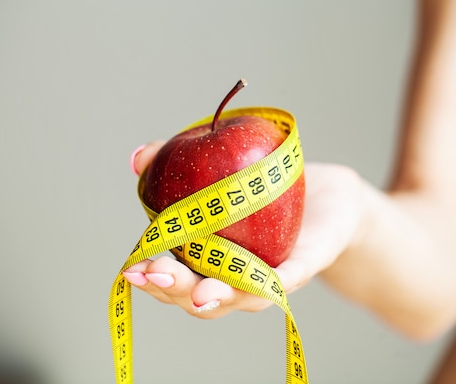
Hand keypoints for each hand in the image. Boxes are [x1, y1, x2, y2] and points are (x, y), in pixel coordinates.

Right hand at [124, 142, 365, 318]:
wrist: (325, 198)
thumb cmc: (265, 190)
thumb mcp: (218, 168)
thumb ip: (176, 162)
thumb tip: (138, 158)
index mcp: (211, 262)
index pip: (176, 281)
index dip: (151, 280)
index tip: (130, 269)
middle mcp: (238, 278)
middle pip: (204, 298)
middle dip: (176, 290)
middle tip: (154, 274)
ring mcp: (272, 276)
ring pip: (245, 295)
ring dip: (222, 296)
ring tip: (201, 293)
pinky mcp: (306, 262)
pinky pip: (292, 275)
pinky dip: (280, 279)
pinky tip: (269, 278)